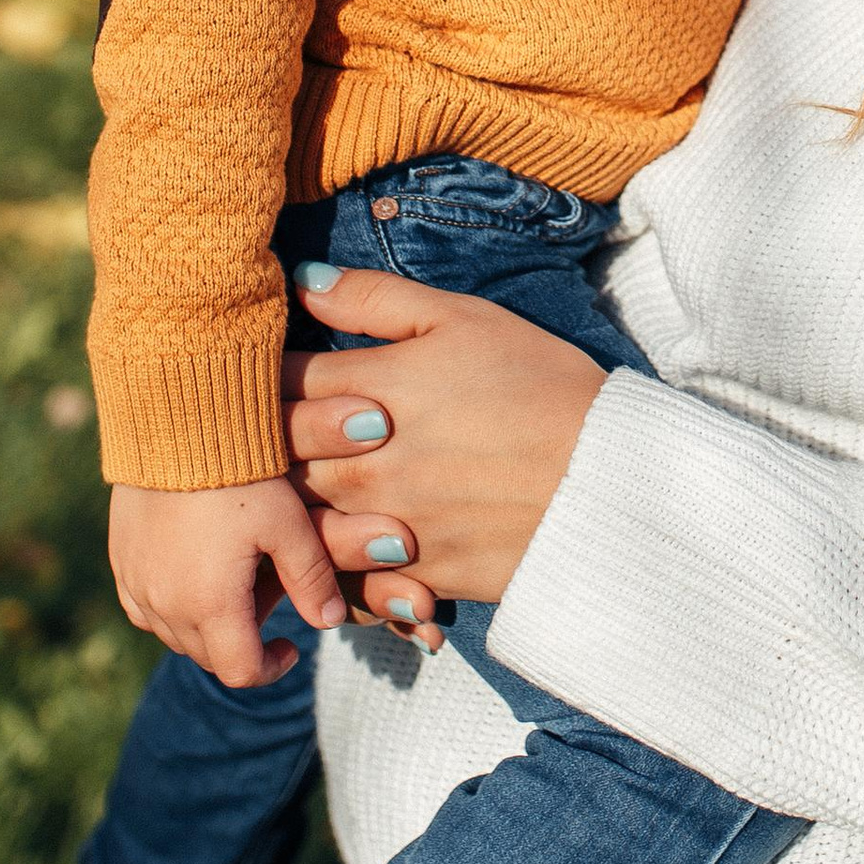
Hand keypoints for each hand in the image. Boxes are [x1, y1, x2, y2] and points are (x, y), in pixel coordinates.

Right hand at [106, 475, 348, 688]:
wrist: (175, 423)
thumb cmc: (241, 474)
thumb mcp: (289, 525)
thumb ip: (312, 579)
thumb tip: (328, 622)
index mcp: (211, 605)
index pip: (241, 671)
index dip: (272, 669)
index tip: (293, 647)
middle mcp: (166, 605)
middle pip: (208, 657)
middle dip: (242, 647)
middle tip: (269, 609)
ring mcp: (136, 584)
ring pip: (174, 635)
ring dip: (207, 630)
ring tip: (235, 592)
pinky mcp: (120, 561)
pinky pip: (144, 608)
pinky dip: (171, 608)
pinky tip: (193, 579)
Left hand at [282, 263, 607, 647]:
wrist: (609, 480)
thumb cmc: (542, 385)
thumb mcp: (465, 320)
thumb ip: (376, 299)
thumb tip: (304, 280)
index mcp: (368, 390)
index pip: (275, 381)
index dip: (257, 376)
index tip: (255, 375)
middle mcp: (361, 463)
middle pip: (270, 458)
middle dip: (257, 448)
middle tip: (253, 441)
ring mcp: (382, 525)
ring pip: (295, 525)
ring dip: (286, 514)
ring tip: (286, 503)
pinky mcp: (409, 576)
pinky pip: (343, 582)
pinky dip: (333, 572)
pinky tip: (341, 555)